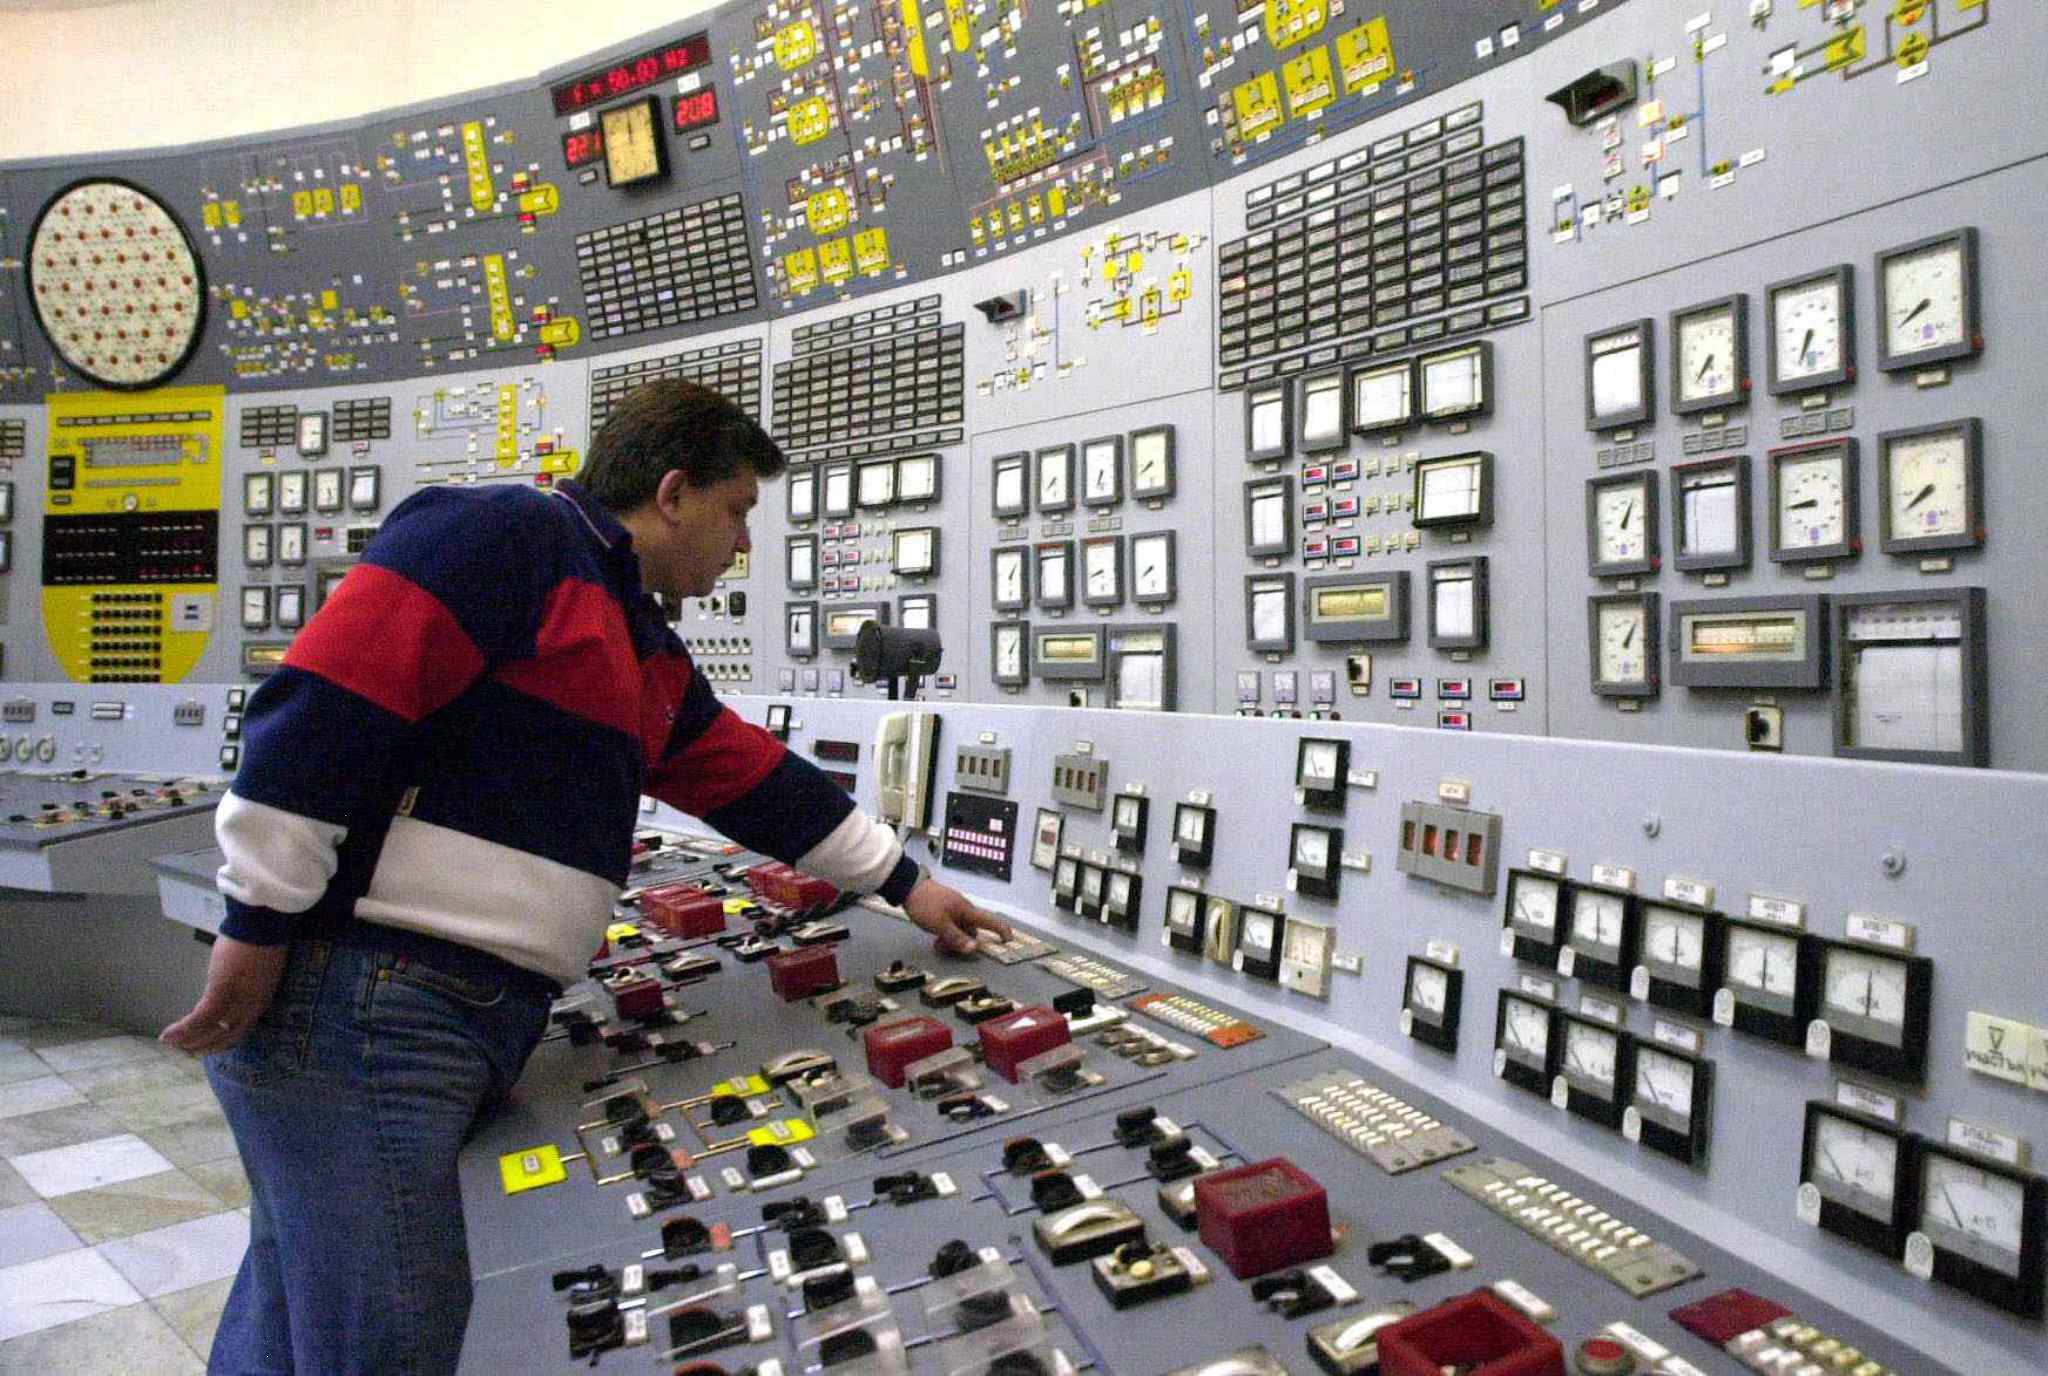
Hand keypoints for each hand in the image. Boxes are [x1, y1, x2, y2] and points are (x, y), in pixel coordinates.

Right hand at [160, 936, 289, 1055]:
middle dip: (206, 1046)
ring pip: (210, 1030)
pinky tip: (167, 1035)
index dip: (223, 1042)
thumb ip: (248, 984)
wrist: (261, 925)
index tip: (209, 1047)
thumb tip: (233, 987)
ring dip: (189, 1040)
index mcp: (261, 1000)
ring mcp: (236, 1001)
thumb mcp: (260, 970)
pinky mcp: (220, 992)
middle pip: (227, 1036)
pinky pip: (200, 1018)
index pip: (241, 1030)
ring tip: (172, 1044)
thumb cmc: (261, 939)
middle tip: (188, 1051)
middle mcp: (251, 1006)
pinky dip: (182, 1030)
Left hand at [900, 877, 1012, 955]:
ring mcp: (954, 907)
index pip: (991, 921)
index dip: (1002, 931)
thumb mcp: (940, 925)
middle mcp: (964, 909)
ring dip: (952, 938)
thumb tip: (974, 948)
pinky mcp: (945, 907)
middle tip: (946, 948)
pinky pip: (952, 923)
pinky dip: (947, 932)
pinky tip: (935, 934)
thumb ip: (957, 938)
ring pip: (960, 928)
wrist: (908, 886)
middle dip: (963, 942)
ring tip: (937, 942)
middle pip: (972, 930)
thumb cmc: (925, 902)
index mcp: (967, 911)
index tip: (1008, 940)